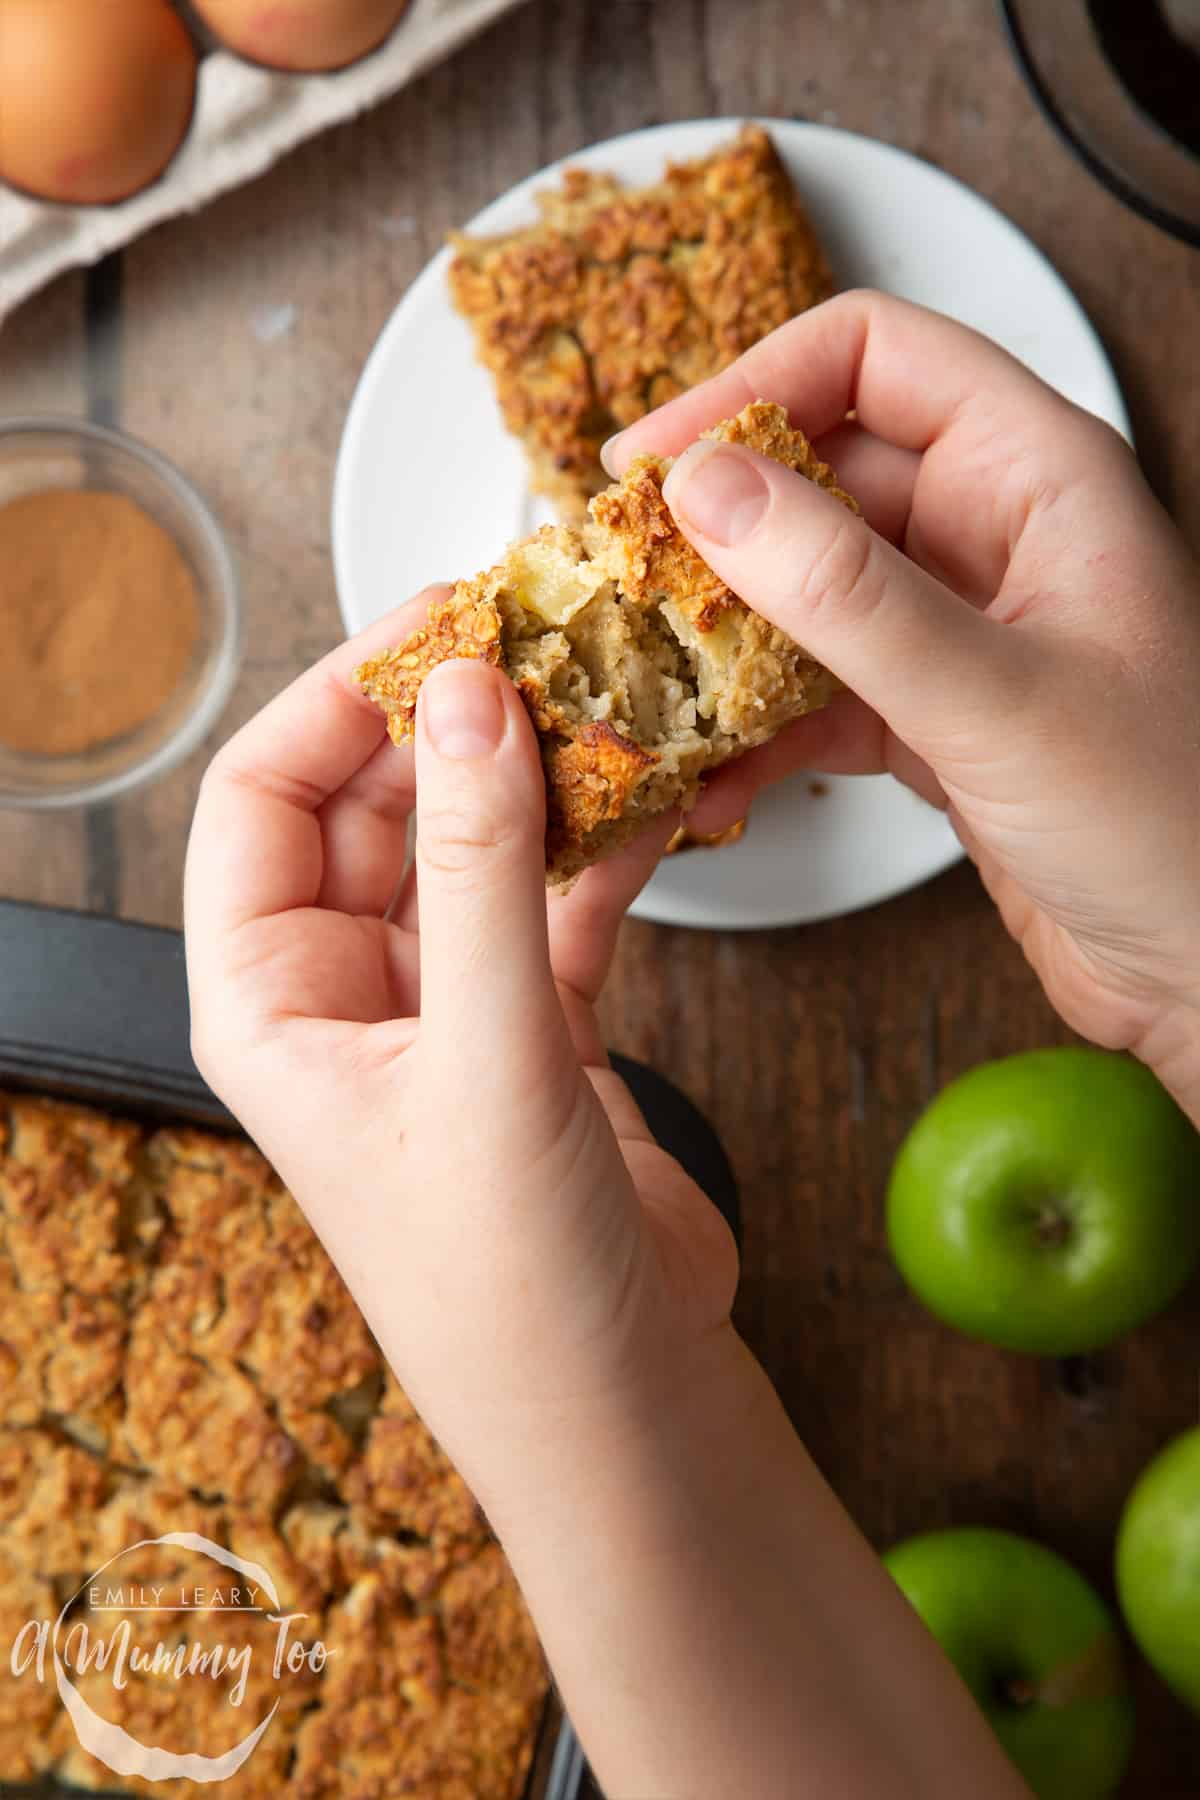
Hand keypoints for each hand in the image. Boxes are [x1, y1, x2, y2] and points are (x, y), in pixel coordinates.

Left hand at [184, 598, 736, 1513]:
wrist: (622, 1409)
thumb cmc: (511, 1280)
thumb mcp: (487, 1056)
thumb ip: (481, 868)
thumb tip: (468, 692)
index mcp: (270, 1001)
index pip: (261, 798)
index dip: (337, 699)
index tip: (436, 625)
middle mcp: (343, 994)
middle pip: (372, 804)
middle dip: (452, 722)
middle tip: (546, 639)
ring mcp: (442, 1006)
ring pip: (472, 843)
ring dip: (537, 775)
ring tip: (612, 697)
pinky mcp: (534, 1026)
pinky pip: (552, 897)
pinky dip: (601, 843)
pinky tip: (657, 794)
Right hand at [608, 291, 1199, 1121]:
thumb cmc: (1169, 824)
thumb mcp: (994, 697)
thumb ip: (846, 593)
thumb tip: (710, 490)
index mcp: (1039, 476)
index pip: (874, 357)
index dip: (753, 388)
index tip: (654, 463)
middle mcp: (996, 536)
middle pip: (823, 475)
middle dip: (718, 528)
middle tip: (623, 581)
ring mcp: (961, 631)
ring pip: (809, 590)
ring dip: (725, 638)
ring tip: (648, 684)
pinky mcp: (934, 720)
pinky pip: (818, 692)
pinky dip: (759, 731)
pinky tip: (711, 778)